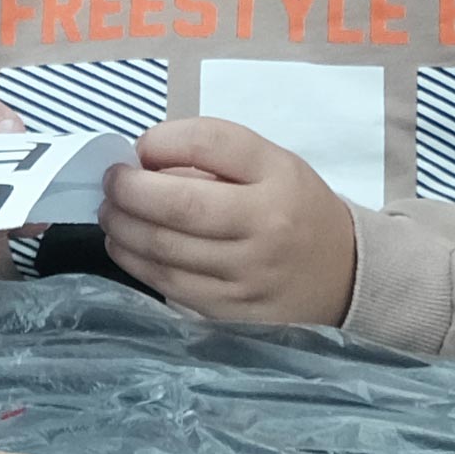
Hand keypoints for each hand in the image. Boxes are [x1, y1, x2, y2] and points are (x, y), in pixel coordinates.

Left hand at [94, 117, 358, 329]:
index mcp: (279, 176)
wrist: (344, 277)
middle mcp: (266, 226)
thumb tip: (141, 162)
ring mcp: (248, 275)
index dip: (162, 141)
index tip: (140, 148)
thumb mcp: (272, 166)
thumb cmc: (294, 209)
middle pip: (179, 204)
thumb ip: (213, 155)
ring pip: (165, 250)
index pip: (209, 143)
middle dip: (129, 190)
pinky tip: (124, 246)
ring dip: (123, 227)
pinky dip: (136, 262)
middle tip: (110, 182)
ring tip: (110, 212)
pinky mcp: (231, 312)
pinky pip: (169, 285)